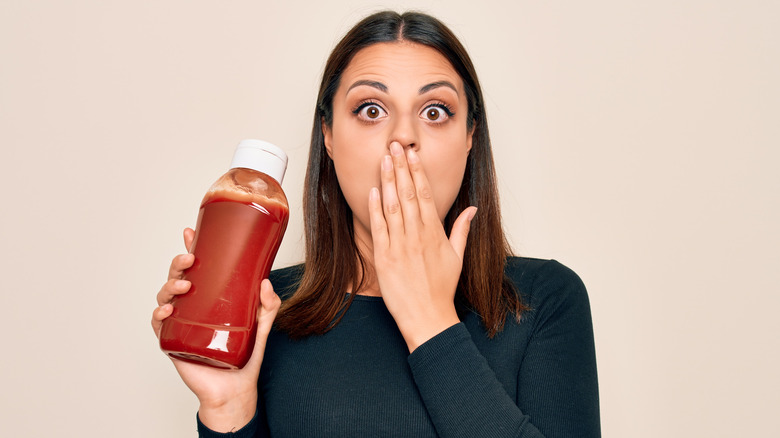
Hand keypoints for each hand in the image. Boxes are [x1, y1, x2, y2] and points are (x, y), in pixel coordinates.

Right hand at [151, 228, 280, 431]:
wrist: (236, 388)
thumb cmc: (245, 355)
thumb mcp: (262, 324)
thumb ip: (268, 304)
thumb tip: (266, 282)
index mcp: (210, 297)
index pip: (197, 268)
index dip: (191, 247)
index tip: (190, 231)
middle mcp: (192, 306)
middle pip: (178, 277)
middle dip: (179, 263)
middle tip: (190, 258)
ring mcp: (180, 322)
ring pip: (165, 296)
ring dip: (170, 285)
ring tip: (184, 285)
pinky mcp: (173, 341)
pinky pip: (158, 325)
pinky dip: (158, 314)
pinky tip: (166, 310)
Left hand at [368, 142, 476, 351]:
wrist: (428, 318)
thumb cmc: (442, 289)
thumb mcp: (457, 257)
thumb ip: (462, 230)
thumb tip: (472, 209)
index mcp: (435, 233)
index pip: (426, 194)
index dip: (417, 172)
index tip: (411, 154)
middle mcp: (418, 235)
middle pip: (409, 194)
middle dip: (400, 168)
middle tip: (395, 146)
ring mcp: (400, 246)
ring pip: (393, 206)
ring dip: (387, 181)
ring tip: (383, 160)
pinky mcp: (385, 258)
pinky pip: (379, 228)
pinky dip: (375, 209)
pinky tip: (372, 192)